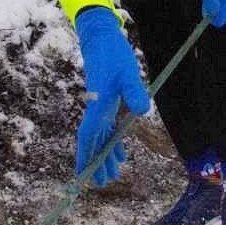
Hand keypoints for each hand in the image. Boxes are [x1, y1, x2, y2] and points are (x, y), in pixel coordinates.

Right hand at [74, 6, 150, 183]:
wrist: (102, 40)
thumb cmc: (114, 55)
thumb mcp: (128, 72)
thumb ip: (134, 90)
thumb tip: (143, 110)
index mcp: (98, 106)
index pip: (88, 136)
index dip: (85, 156)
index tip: (82, 175)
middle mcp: (96, 110)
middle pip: (93, 142)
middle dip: (96, 163)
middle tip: (103, 183)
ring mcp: (100, 107)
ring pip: (100, 137)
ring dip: (105, 155)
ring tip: (113, 174)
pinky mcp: (106, 103)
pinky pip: (106, 128)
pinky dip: (111, 141)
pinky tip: (120, 152)